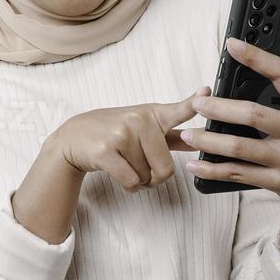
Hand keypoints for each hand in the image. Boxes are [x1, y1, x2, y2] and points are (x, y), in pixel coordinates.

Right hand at [49, 88, 207, 193]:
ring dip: (139, 181)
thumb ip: (169, 135)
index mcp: (151, 114)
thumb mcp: (142, 129)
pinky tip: (119, 175)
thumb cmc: (112, 134)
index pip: (178, 110)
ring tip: (125, 166)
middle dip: (155, 178)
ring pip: (147, 177)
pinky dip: (129, 187)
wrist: (72, 139)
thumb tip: (196, 141)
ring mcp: (121, 134)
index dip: (193, 103)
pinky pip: (131, 182)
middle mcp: (138, 120)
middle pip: (166, 168)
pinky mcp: (105, 151)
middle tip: (141, 168)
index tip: (206, 92)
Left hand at [181, 37, 279, 217]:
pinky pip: (238, 174)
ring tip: (189, 134)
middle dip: (220, 108)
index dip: (257, 57)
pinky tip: (195, 164)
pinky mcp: (276, 181)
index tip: (233, 45)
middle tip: (198, 103)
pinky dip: (213, 170)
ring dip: (209, 140)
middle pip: (253, 114)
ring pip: (240, 147)